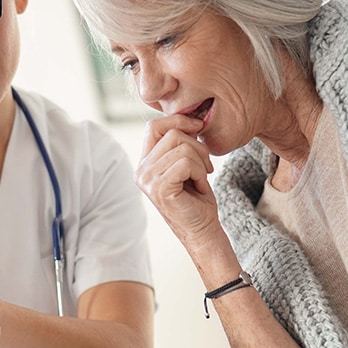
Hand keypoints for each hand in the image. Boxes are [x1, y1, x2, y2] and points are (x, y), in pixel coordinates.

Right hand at [135, 114, 222, 247]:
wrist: (202, 229)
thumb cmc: (197, 198)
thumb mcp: (187, 163)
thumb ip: (180, 143)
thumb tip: (191, 118)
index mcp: (145, 162)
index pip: (154, 126)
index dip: (178, 121)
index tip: (198, 129)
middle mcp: (141, 170)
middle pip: (172, 134)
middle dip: (197, 147)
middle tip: (206, 167)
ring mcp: (148, 180)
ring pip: (182, 148)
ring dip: (201, 163)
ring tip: (201, 179)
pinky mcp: (159, 188)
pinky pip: (186, 163)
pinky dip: (200, 173)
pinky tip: (199, 186)